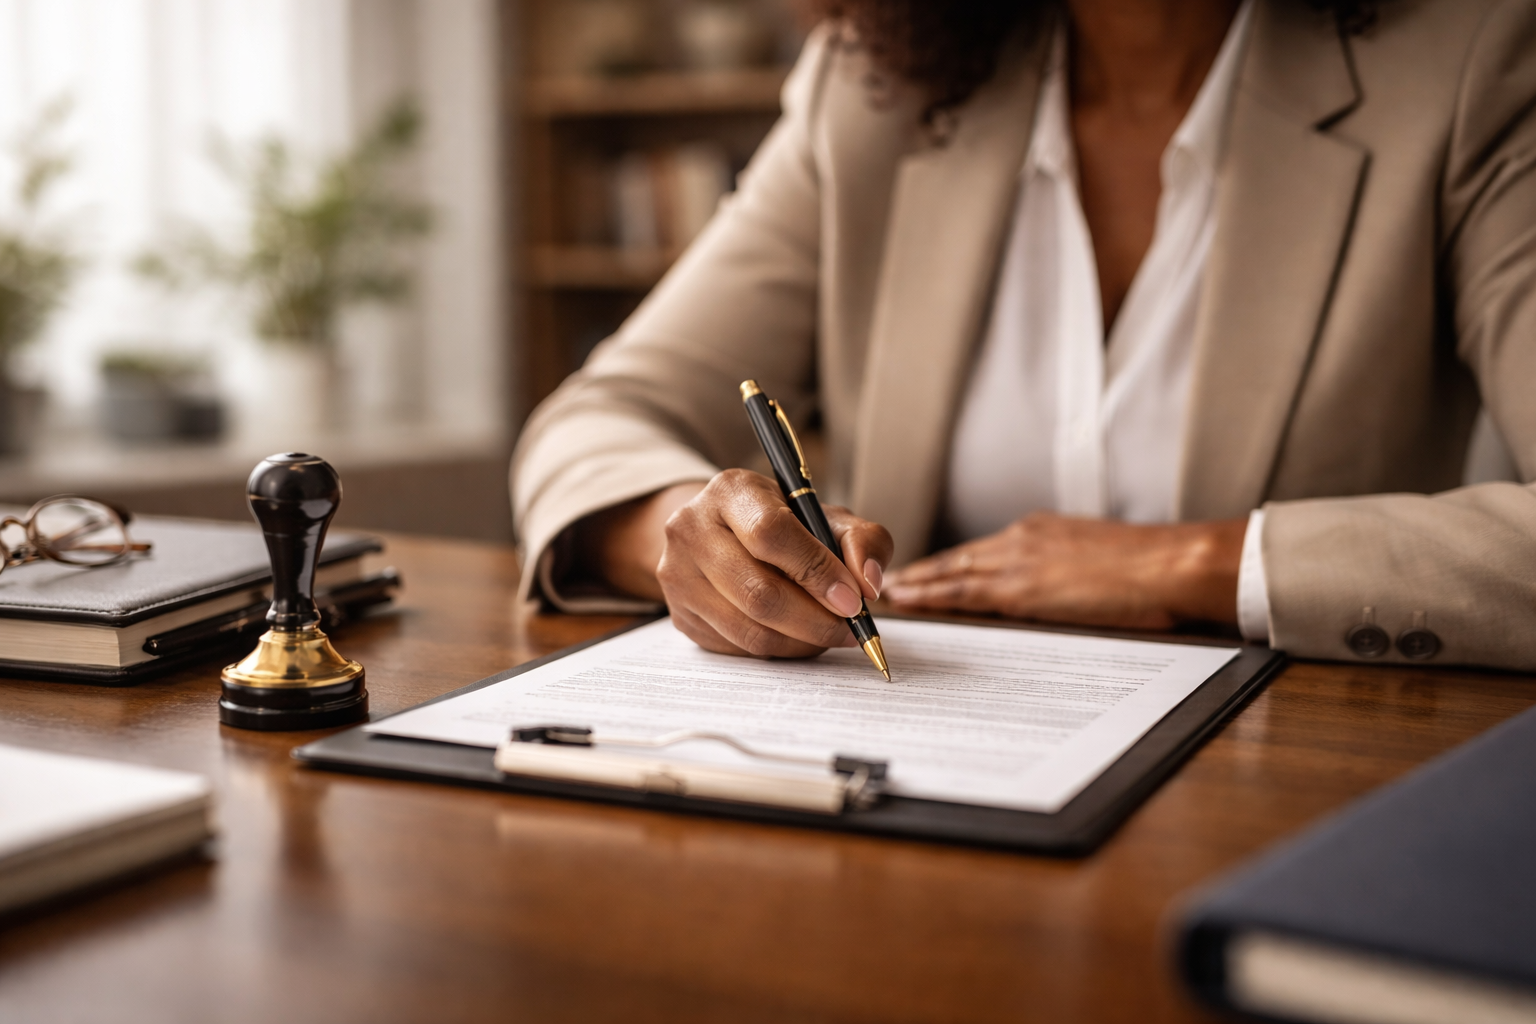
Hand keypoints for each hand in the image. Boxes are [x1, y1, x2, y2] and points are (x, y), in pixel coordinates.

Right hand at [626, 470, 892, 656]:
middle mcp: (692, 528)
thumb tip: (868, 584)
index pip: (770, 534)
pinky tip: (798, 638)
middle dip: (815, 621)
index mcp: (731, 491)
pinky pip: (736, 648)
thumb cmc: (786, 525)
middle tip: (849, 629)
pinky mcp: (680, 614)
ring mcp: (678, 575)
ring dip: (801, 643)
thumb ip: (862, 541)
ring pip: (749, 629)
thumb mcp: (828, 517)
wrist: (726, 535)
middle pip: (758, 592)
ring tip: (829, 634)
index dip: (816, 572)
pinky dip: (778, 651)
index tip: (853, 600)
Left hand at [885, 512, 1245, 629]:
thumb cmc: (1153, 568)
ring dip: (918, 584)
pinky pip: (962, 592)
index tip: (927, 571)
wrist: (1172, 564)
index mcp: (1042, 531)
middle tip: (890, 582)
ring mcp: (1019, 560)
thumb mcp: (1101, 560)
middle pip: (958, 557)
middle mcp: (1022, 539)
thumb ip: (1070, 571)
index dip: (951, 563)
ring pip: (951, 572)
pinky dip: (931, 597)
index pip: (983, 550)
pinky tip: (910, 603)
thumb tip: (1061, 590)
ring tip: (888, 594)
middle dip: (923, 571)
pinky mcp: (1021, 587)